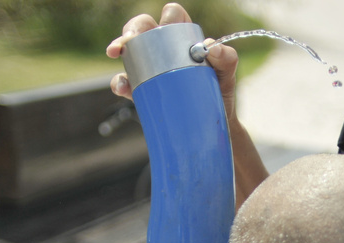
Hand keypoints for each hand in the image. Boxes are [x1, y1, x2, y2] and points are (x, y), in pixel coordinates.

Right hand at [106, 3, 238, 122]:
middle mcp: (163, 49)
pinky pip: (125, 82)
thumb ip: (227, 59)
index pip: (172, 16)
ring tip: (116, 53)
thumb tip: (209, 47)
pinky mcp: (142, 90)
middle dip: (133, 28)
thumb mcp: (226, 75)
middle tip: (131, 39)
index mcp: (183, 38)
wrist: (211, 125)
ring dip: (120, 48)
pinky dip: (119, 83)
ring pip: (128, 51)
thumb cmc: (218, 93)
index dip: (167, 17)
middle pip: (143, 28)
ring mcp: (150, 69)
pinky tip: (122, 86)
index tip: (165, 27)